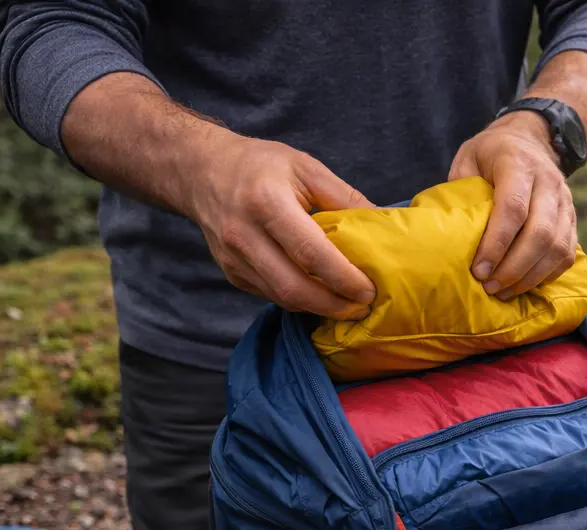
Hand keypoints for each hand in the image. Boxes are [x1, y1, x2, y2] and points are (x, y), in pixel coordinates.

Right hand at [182, 135, 376, 317]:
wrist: (201, 171)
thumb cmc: (260, 165)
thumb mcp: (305, 167)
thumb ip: (345, 197)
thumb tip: (385, 222)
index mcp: (266, 202)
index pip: (310, 253)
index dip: (343, 278)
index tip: (369, 289)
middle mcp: (243, 234)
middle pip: (293, 288)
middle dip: (333, 305)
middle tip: (363, 307)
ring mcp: (233, 258)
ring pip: (282, 298)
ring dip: (318, 307)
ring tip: (348, 305)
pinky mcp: (230, 272)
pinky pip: (270, 295)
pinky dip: (299, 300)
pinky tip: (320, 295)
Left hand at [449, 112, 577, 299]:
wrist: (529, 140)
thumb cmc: (490, 155)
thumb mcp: (468, 160)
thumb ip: (462, 192)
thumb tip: (453, 237)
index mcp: (517, 163)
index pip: (513, 209)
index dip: (496, 244)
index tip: (478, 270)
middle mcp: (548, 181)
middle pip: (540, 233)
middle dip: (513, 267)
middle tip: (489, 287)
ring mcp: (565, 201)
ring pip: (557, 247)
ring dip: (530, 276)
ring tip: (504, 291)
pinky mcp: (573, 218)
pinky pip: (567, 254)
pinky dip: (546, 275)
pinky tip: (524, 284)